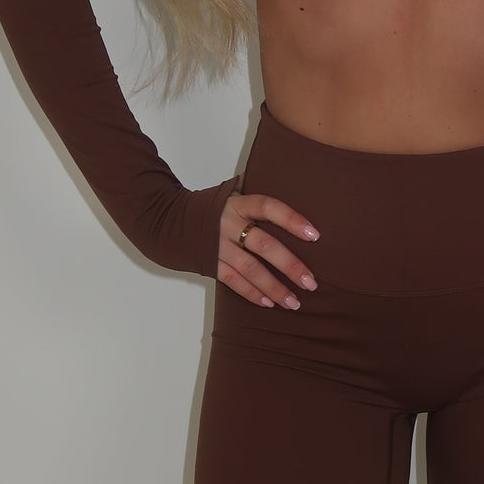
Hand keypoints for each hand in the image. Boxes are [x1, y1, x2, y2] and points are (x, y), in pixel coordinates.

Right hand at [218, 188, 320, 309]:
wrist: (169, 220)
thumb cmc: (210, 209)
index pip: (268, 207)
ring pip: (250, 269)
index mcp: (238, 204)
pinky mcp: (209, 263)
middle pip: (264, 245)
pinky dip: (252, 293)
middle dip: (290, 265)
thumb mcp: (230, 194)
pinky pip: (233, 281)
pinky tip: (269, 303)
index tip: (314, 235)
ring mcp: (218, 247)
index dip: (291, 219)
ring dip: (274, 287)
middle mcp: (229, 225)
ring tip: (294, 302)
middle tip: (311, 282)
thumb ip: (255, 194)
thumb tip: (288, 181)